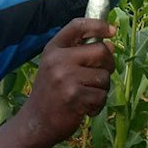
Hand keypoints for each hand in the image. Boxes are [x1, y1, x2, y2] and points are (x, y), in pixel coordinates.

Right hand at [20, 18, 115, 147]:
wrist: (36, 122)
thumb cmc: (51, 93)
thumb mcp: (56, 66)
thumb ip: (79, 53)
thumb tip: (110, 46)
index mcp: (53, 48)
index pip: (77, 26)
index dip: (98, 25)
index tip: (112, 31)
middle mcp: (58, 59)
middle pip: (100, 50)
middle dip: (108, 63)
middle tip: (100, 75)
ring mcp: (65, 77)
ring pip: (104, 76)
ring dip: (101, 89)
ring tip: (85, 95)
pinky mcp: (74, 96)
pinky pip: (102, 95)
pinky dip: (98, 104)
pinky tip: (83, 107)